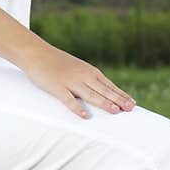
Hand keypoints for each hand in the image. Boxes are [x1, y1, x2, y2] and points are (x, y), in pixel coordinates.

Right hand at [20, 42, 136, 119]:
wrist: (36, 53)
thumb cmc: (57, 62)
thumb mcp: (77, 68)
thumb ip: (88, 79)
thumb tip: (101, 91)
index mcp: (89, 72)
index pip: (109, 85)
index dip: (121, 95)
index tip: (133, 103)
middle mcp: (83, 76)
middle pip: (104, 90)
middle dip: (119, 100)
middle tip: (131, 108)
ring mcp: (71, 82)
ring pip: (91, 95)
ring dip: (104, 103)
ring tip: (116, 111)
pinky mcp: (58, 88)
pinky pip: (69, 100)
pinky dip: (77, 108)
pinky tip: (85, 116)